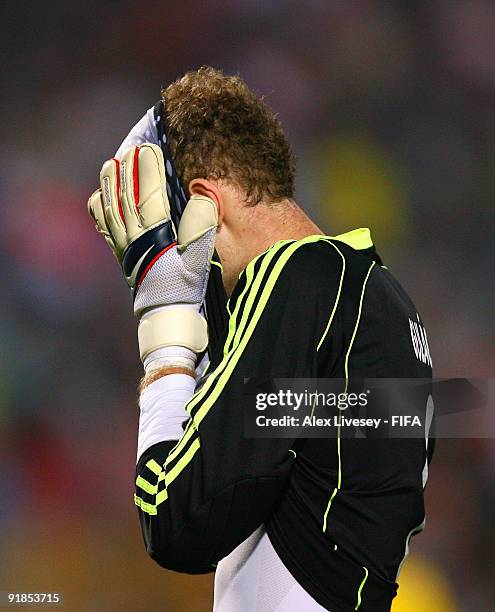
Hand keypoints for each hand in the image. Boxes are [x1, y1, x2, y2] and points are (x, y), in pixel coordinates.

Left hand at [88, 144, 217, 363]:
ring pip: (111, 210)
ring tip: (111, 165)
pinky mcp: (121, 257)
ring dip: (110, 185)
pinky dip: (101, 210)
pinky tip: (100, 197)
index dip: (148, 171)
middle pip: (126, 198)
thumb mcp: (199, 261)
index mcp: (156, 237)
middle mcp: (135, 240)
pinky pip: (105, 228)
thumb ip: (201, 228)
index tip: (150, 149)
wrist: (166, 317)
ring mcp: (125, 248)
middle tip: (129, 150)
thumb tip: (202, 195)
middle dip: (128, 171)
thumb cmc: (186, 289)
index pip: (149, 195)